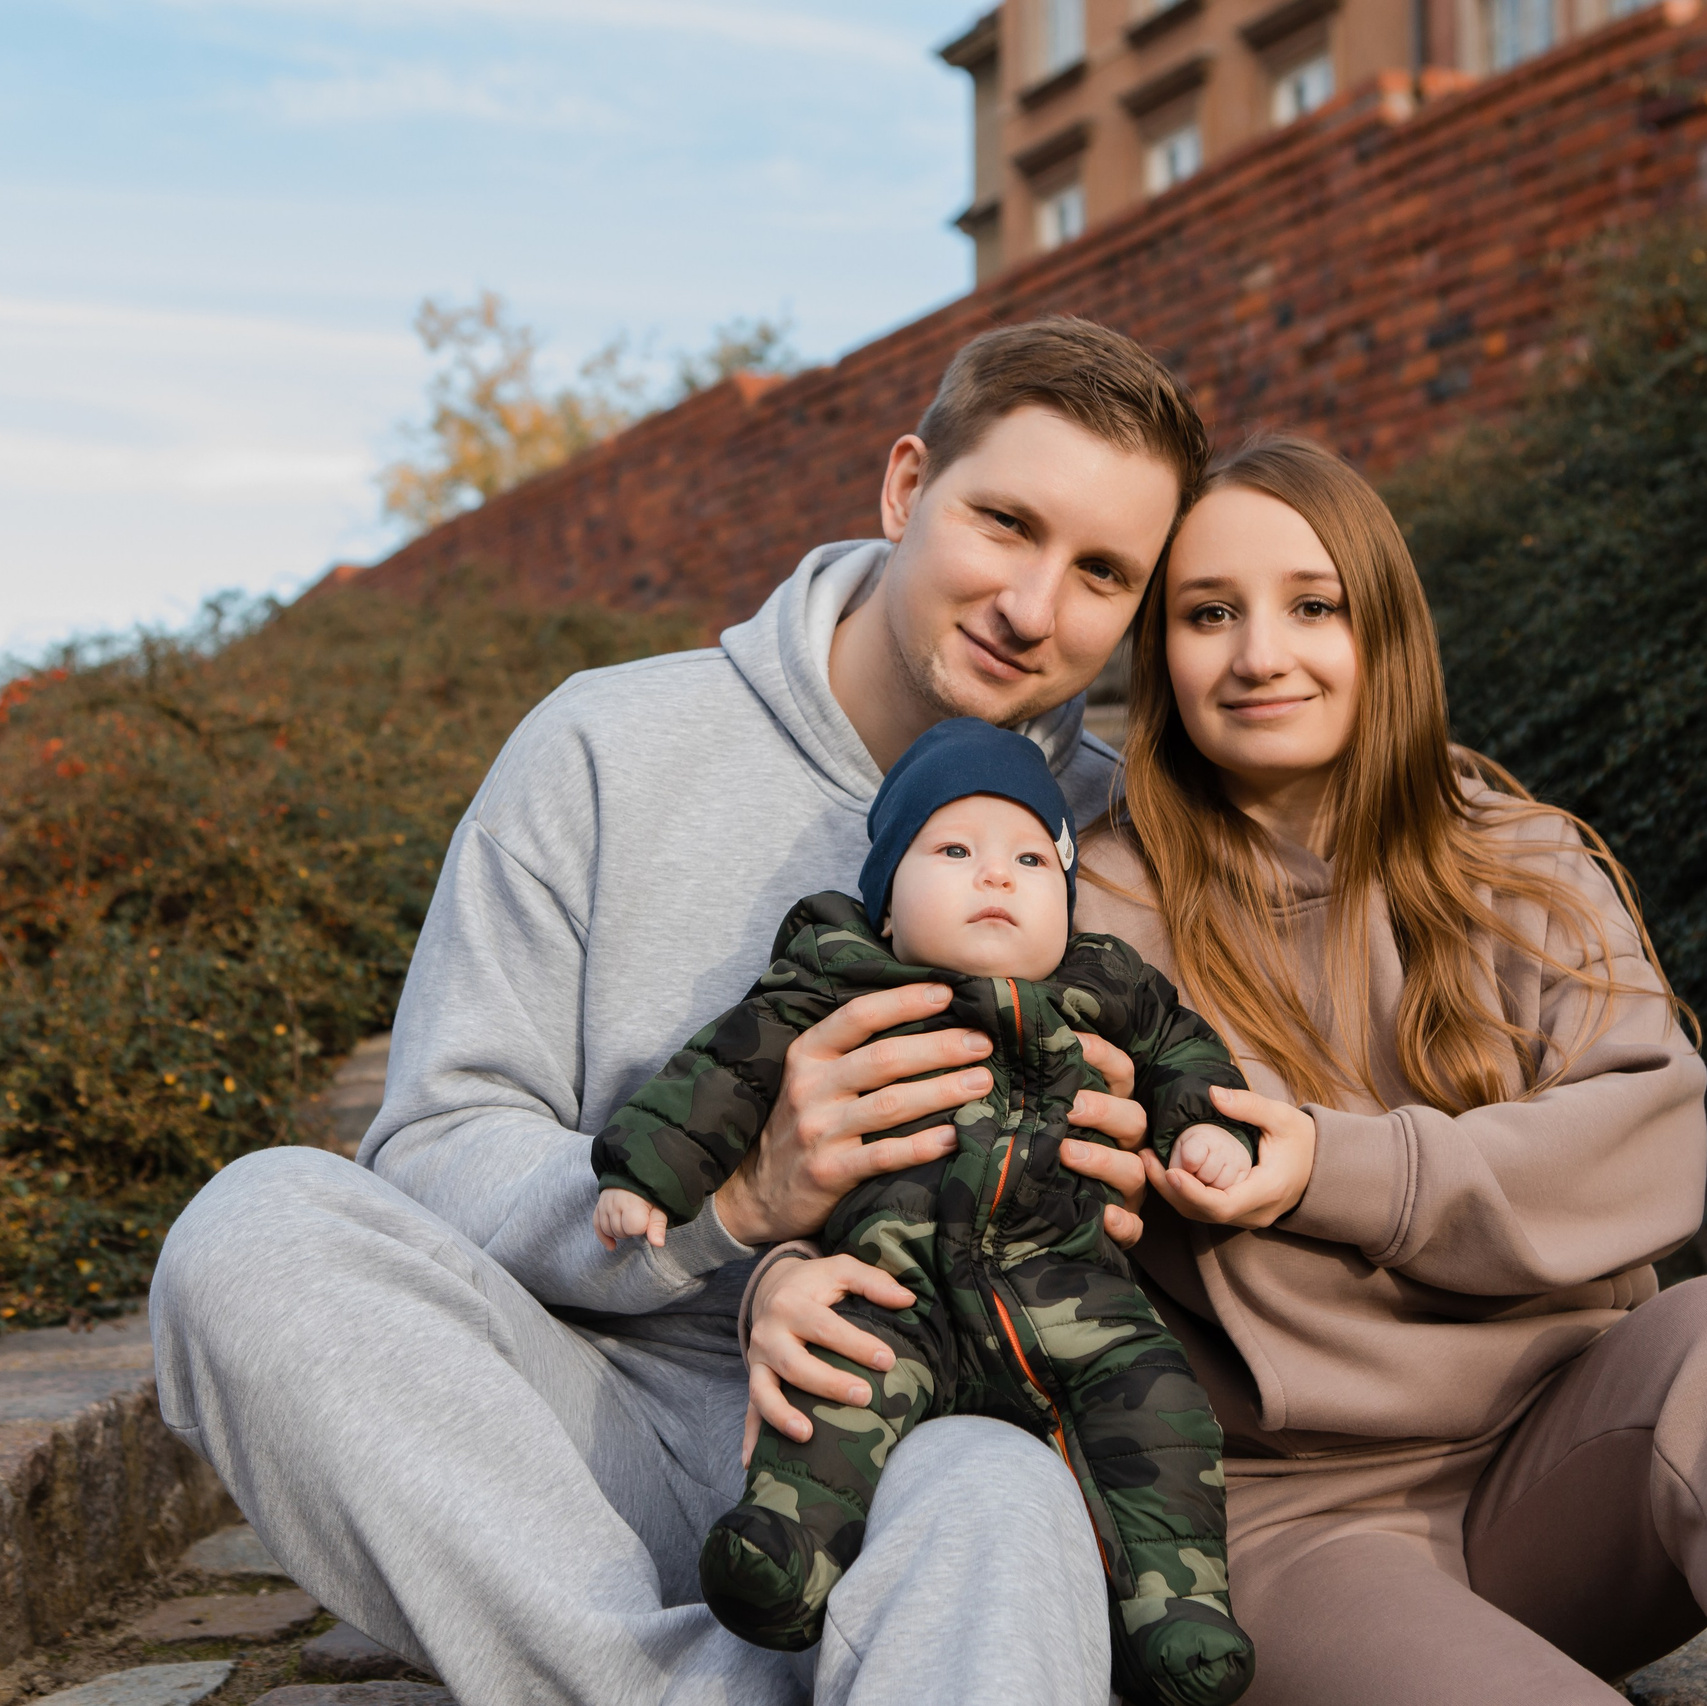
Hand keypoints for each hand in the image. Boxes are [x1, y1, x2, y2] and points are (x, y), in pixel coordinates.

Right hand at [594, 1187, 667, 1250]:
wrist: (634, 1176)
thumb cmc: (649, 1194)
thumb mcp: (659, 1208)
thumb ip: (658, 1226)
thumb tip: (658, 1244)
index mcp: (632, 1203)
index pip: (633, 1229)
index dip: (641, 1228)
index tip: (645, 1221)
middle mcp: (615, 1204)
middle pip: (619, 1232)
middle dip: (630, 1231)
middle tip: (638, 1221)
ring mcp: (605, 1205)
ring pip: (608, 1230)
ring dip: (618, 1233)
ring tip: (628, 1225)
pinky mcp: (599, 1206)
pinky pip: (597, 1226)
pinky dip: (604, 1237)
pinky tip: (612, 1245)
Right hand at [712, 984, 993, 1245]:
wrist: (758, 1191)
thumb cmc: (803, 1122)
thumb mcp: (812, 1077)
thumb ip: (853, 1051)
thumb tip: (926, 1020)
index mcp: (807, 1054)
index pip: (858, 1016)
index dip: (904, 1001)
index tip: (947, 993)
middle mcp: (809, 1088)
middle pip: (883, 1058)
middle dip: (939, 1047)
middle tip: (982, 1043)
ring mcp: (817, 1131)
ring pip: (889, 1105)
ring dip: (941, 1091)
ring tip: (981, 1082)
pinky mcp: (828, 1173)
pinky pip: (882, 1155)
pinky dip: (921, 1146)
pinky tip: (953, 1137)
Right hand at [743, 1254, 915, 1463]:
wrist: (771, 1287)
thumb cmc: (816, 1283)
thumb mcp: (842, 1270)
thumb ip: (873, 1281)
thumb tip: (908, 1299)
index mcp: (792, 1304)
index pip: (825, 1328)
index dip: (857, 1345)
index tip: (887, 1361)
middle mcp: (769, 1333)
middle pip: (794, 1363)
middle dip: (828, 1384)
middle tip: (864, 1397)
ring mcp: (758, 1361)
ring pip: (762, 1391)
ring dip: (782, 1415)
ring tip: (807, 1434)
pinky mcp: (755, 1379)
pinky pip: (749, 1411)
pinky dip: (750, 1437)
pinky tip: (753, 1462)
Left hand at [1058, 1031, 1148, 1248]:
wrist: (1047, 1216)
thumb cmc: (1045, 1149)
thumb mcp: (1044, 1114)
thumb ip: (1038, 1087)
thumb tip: (1005, 1046)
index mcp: (1110, 1110)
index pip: (1120, 1072)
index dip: (1101, 1054)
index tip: (1071, 1042)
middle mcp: (1126, 1144)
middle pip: (1133, 1118)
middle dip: (1102, 1109)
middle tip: (1068, 1106)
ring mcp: (1128, 1187)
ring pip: (1134, 1169)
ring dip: (1104, 1160)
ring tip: (1067, 1153)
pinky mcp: (1124, 1224)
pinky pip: (1133, 1227)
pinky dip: (1121, 1222)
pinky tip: (1104, 1216)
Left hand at [1142, 1086, 1315, 1227]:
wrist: (1324, 1167)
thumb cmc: (1304, 1141)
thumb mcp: (1282, 1117)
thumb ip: (1249, 1106)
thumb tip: (1213, 1094)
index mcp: (1266, 1192)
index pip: (1221, 1205)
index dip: (1191, 1192)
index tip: (1169, 1170)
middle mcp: (1254, 1213)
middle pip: (1203, 1213)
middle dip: (1170, 1189)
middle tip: (1144, 1158)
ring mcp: (1245, 1217)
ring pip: (1200, 1214)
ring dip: (1171, 1191)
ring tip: (1147, 1160)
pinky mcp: (1238, 1213)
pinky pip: (1205, 1209)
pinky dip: (1183, 1192)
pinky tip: (1165, 1168)